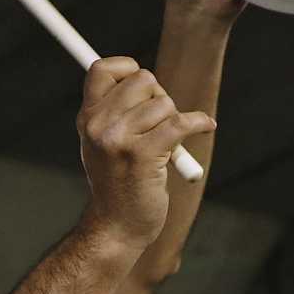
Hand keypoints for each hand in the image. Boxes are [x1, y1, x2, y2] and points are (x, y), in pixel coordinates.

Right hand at [76, 55, 214, 246]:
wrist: (117, 226)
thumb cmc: (118, 183)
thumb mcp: (103, 142)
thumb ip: (115, 110)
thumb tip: (144, 77)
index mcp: (87, 118)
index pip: (102, 68)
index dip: (127, 68)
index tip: (141, 88)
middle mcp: (99, 125)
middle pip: (142, 79)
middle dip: (158, 97)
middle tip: (157, 125)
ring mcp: (119, 140)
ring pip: (164, 103)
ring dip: (174, 119)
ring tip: (165, 144)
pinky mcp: (144, 155)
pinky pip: (181, 122)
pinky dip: (199, 123)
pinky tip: (205, 127)